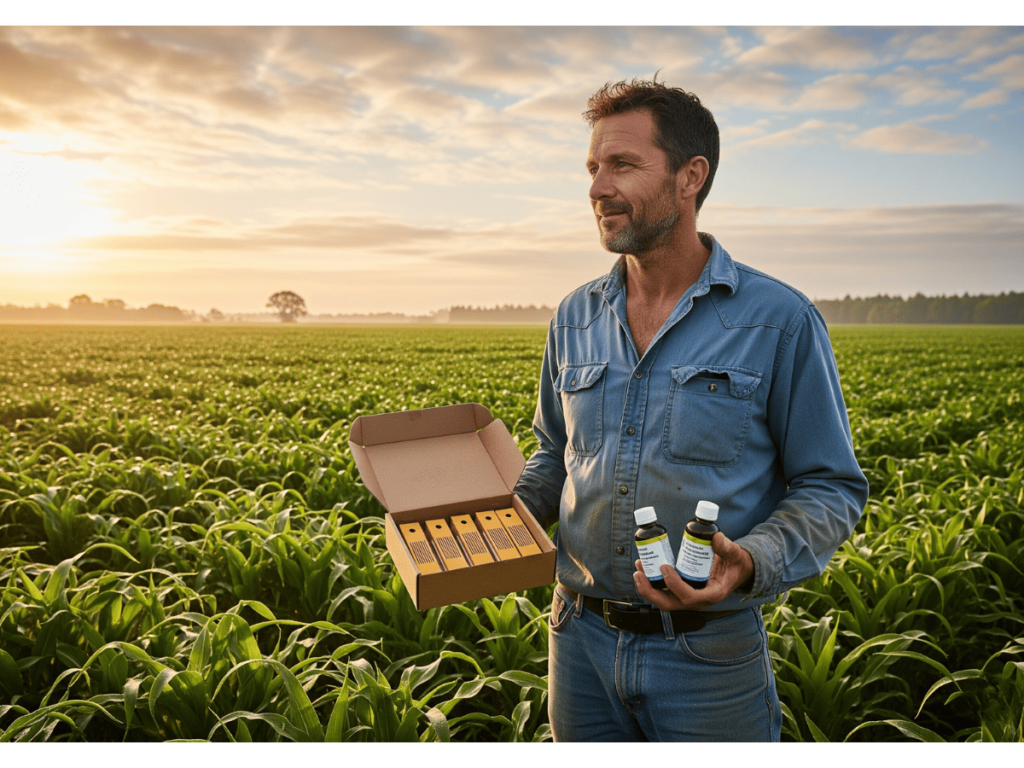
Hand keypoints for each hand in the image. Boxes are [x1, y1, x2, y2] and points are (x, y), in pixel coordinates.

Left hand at [633, 532, 753, 610]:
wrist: (737, 570)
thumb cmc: (736, 563)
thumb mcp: (735, 554)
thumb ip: (727, 546)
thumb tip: (715, 538)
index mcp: (712, 594)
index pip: (689, 597)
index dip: (674, 585)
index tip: (664, 567)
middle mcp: (699, 601)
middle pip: (670, 604)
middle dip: (651, 591)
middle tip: (639, 572)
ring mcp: (689, 598)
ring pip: (664, 600)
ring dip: (648, 587)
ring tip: (638, 568)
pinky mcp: (683, 592)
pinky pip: (665, 592)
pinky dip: (652, 583)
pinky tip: (644, 568)